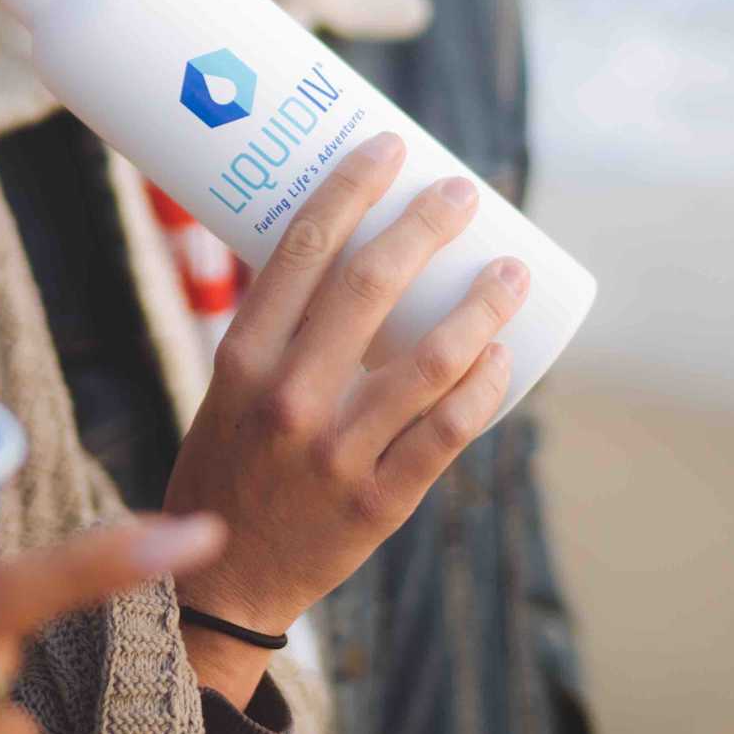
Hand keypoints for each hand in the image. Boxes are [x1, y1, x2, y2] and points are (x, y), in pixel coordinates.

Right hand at [162, 133, 525, 702]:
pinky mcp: (379, 503)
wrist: (221, 584)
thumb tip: (347, 253)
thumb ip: (280, 335)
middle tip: (463, 192)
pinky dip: (484, 387)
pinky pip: (448, 433)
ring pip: (430, 361)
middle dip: (426, 226)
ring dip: (482, 305)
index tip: (389, 149)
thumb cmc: (229, 467)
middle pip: (371, 287)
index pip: (301, 251)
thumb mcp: (227, 391)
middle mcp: (288, 400)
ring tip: (512, 270)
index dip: (350, 189)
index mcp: (242, 360)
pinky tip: (506, 355)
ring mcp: (337, 454)